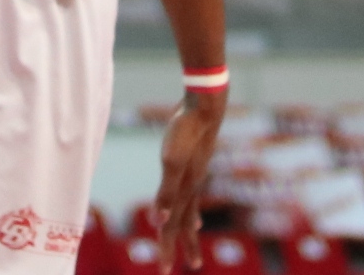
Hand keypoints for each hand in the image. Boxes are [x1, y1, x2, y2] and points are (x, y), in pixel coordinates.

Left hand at [153, 90, 224, 266]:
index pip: (172, 227)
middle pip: (183, 223)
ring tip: (192, 241)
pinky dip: (190, 204)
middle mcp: (191, 187)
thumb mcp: (172, 160)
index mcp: (184, 190)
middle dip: (179, 246)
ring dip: (188, 227)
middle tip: (179, 268)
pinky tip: (192, 206)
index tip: (163, 271)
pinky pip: (192, 192)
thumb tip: (158, 221)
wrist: (205, 106)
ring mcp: (195, 175)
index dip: (166, 248)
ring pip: (190, 208)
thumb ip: (166, 192)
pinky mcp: (195, 164)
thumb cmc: (186, 131)